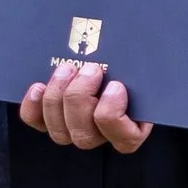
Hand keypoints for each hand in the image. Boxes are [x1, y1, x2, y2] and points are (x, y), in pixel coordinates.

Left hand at [19, 59, 152, 153]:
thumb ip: (142, 66)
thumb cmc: (128, 56)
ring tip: (66, 69)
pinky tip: (38, 87)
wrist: (104, 48)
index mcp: (134, 125)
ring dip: (59, 98)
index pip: (125, 139)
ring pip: (60, 133)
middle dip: (81, 99)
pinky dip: (34, 107)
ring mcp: (75, 128)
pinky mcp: (51, 118)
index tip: (115, 85)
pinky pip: (36, 122)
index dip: (114, 114)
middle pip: (85, 136)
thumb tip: (152, 52)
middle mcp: (102, 134)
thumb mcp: (142, 60)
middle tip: (90, 69)